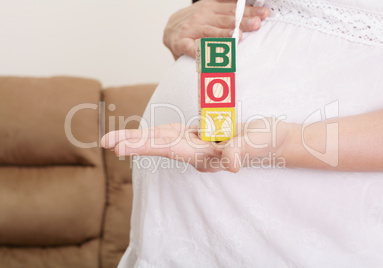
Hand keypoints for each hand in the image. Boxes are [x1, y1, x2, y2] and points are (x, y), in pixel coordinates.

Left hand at [100, 117, 291, 172]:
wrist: (272, 140)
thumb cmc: (265, 142)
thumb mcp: (255, 143)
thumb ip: (241, 152)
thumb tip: (232, 164)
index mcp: (205, 153)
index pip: (169, 149)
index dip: (144, 146)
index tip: (120, 148)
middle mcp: (196, 151)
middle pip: (159, 146)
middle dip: (133, 144)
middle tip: (105, 143)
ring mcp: (197, 144)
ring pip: (163, 140)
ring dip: (138, 139)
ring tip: (114, 140)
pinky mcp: (201, 137)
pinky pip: (174, 135)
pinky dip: (155, 134)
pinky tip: (142, 136)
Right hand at [163, 0, 269, 58]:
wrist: (169, 31)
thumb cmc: (195, 24)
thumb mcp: (210, 10)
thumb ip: (227, 10)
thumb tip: (252, 9)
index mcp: (211, 8)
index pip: (233, 9)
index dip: (249, 11)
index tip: (263, 14)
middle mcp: (202, 16)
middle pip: (226, 20)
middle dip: (242, 22)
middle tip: (256, 24)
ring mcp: (191, 30)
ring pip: (211, 32)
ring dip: (225, 35)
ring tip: (238, 37)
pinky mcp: (181, 43)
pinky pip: (193, 49)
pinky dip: (201, 52)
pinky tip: (210, 56)